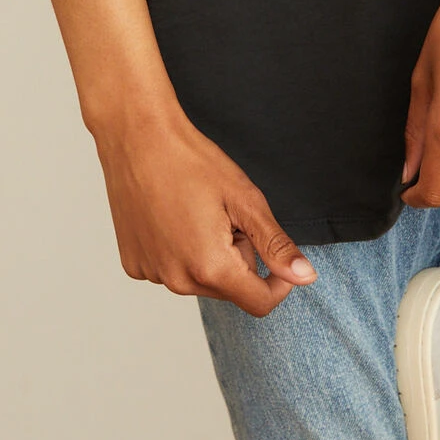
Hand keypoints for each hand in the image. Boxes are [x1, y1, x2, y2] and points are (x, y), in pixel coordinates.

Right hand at [93, 103, 316, 316]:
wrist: (138, 137)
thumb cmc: (191, 160)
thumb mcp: (245, 199)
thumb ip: (275, 245)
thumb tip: (306, 278)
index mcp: (210, 268)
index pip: (259, 303)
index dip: (278, 282)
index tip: (274, 251)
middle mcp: (177, 281)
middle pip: (228, 288)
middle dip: (237, 257)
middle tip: (225, 214)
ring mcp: (151, 274)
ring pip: (199, 279)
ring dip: (207, 255)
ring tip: (195, 211)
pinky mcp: (133, 264)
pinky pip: (170, 270)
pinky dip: (178, 251)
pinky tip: (170, 216)